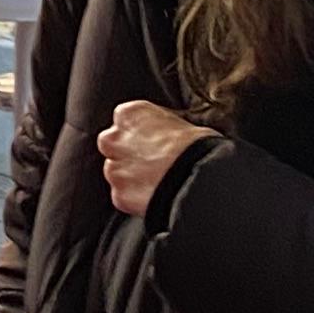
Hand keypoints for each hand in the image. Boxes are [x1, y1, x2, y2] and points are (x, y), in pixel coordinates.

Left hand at [97, 99, 213, 219]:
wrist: (202, 180)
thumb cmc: (199, 149)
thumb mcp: (181, 123)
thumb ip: (159, 127)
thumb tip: (163, 135)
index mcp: (130, 114)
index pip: (123, 120)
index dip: (138, 134)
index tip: (151, 141)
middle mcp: (115, 139)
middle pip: (112, 145)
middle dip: (127, 154)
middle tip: (151, 162)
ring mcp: (115, 169)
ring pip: (116, 172)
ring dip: (131, 177)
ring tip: (157, 181)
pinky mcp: (119, 195)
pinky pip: (122, 196)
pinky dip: (135, 198)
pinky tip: (155, 196)